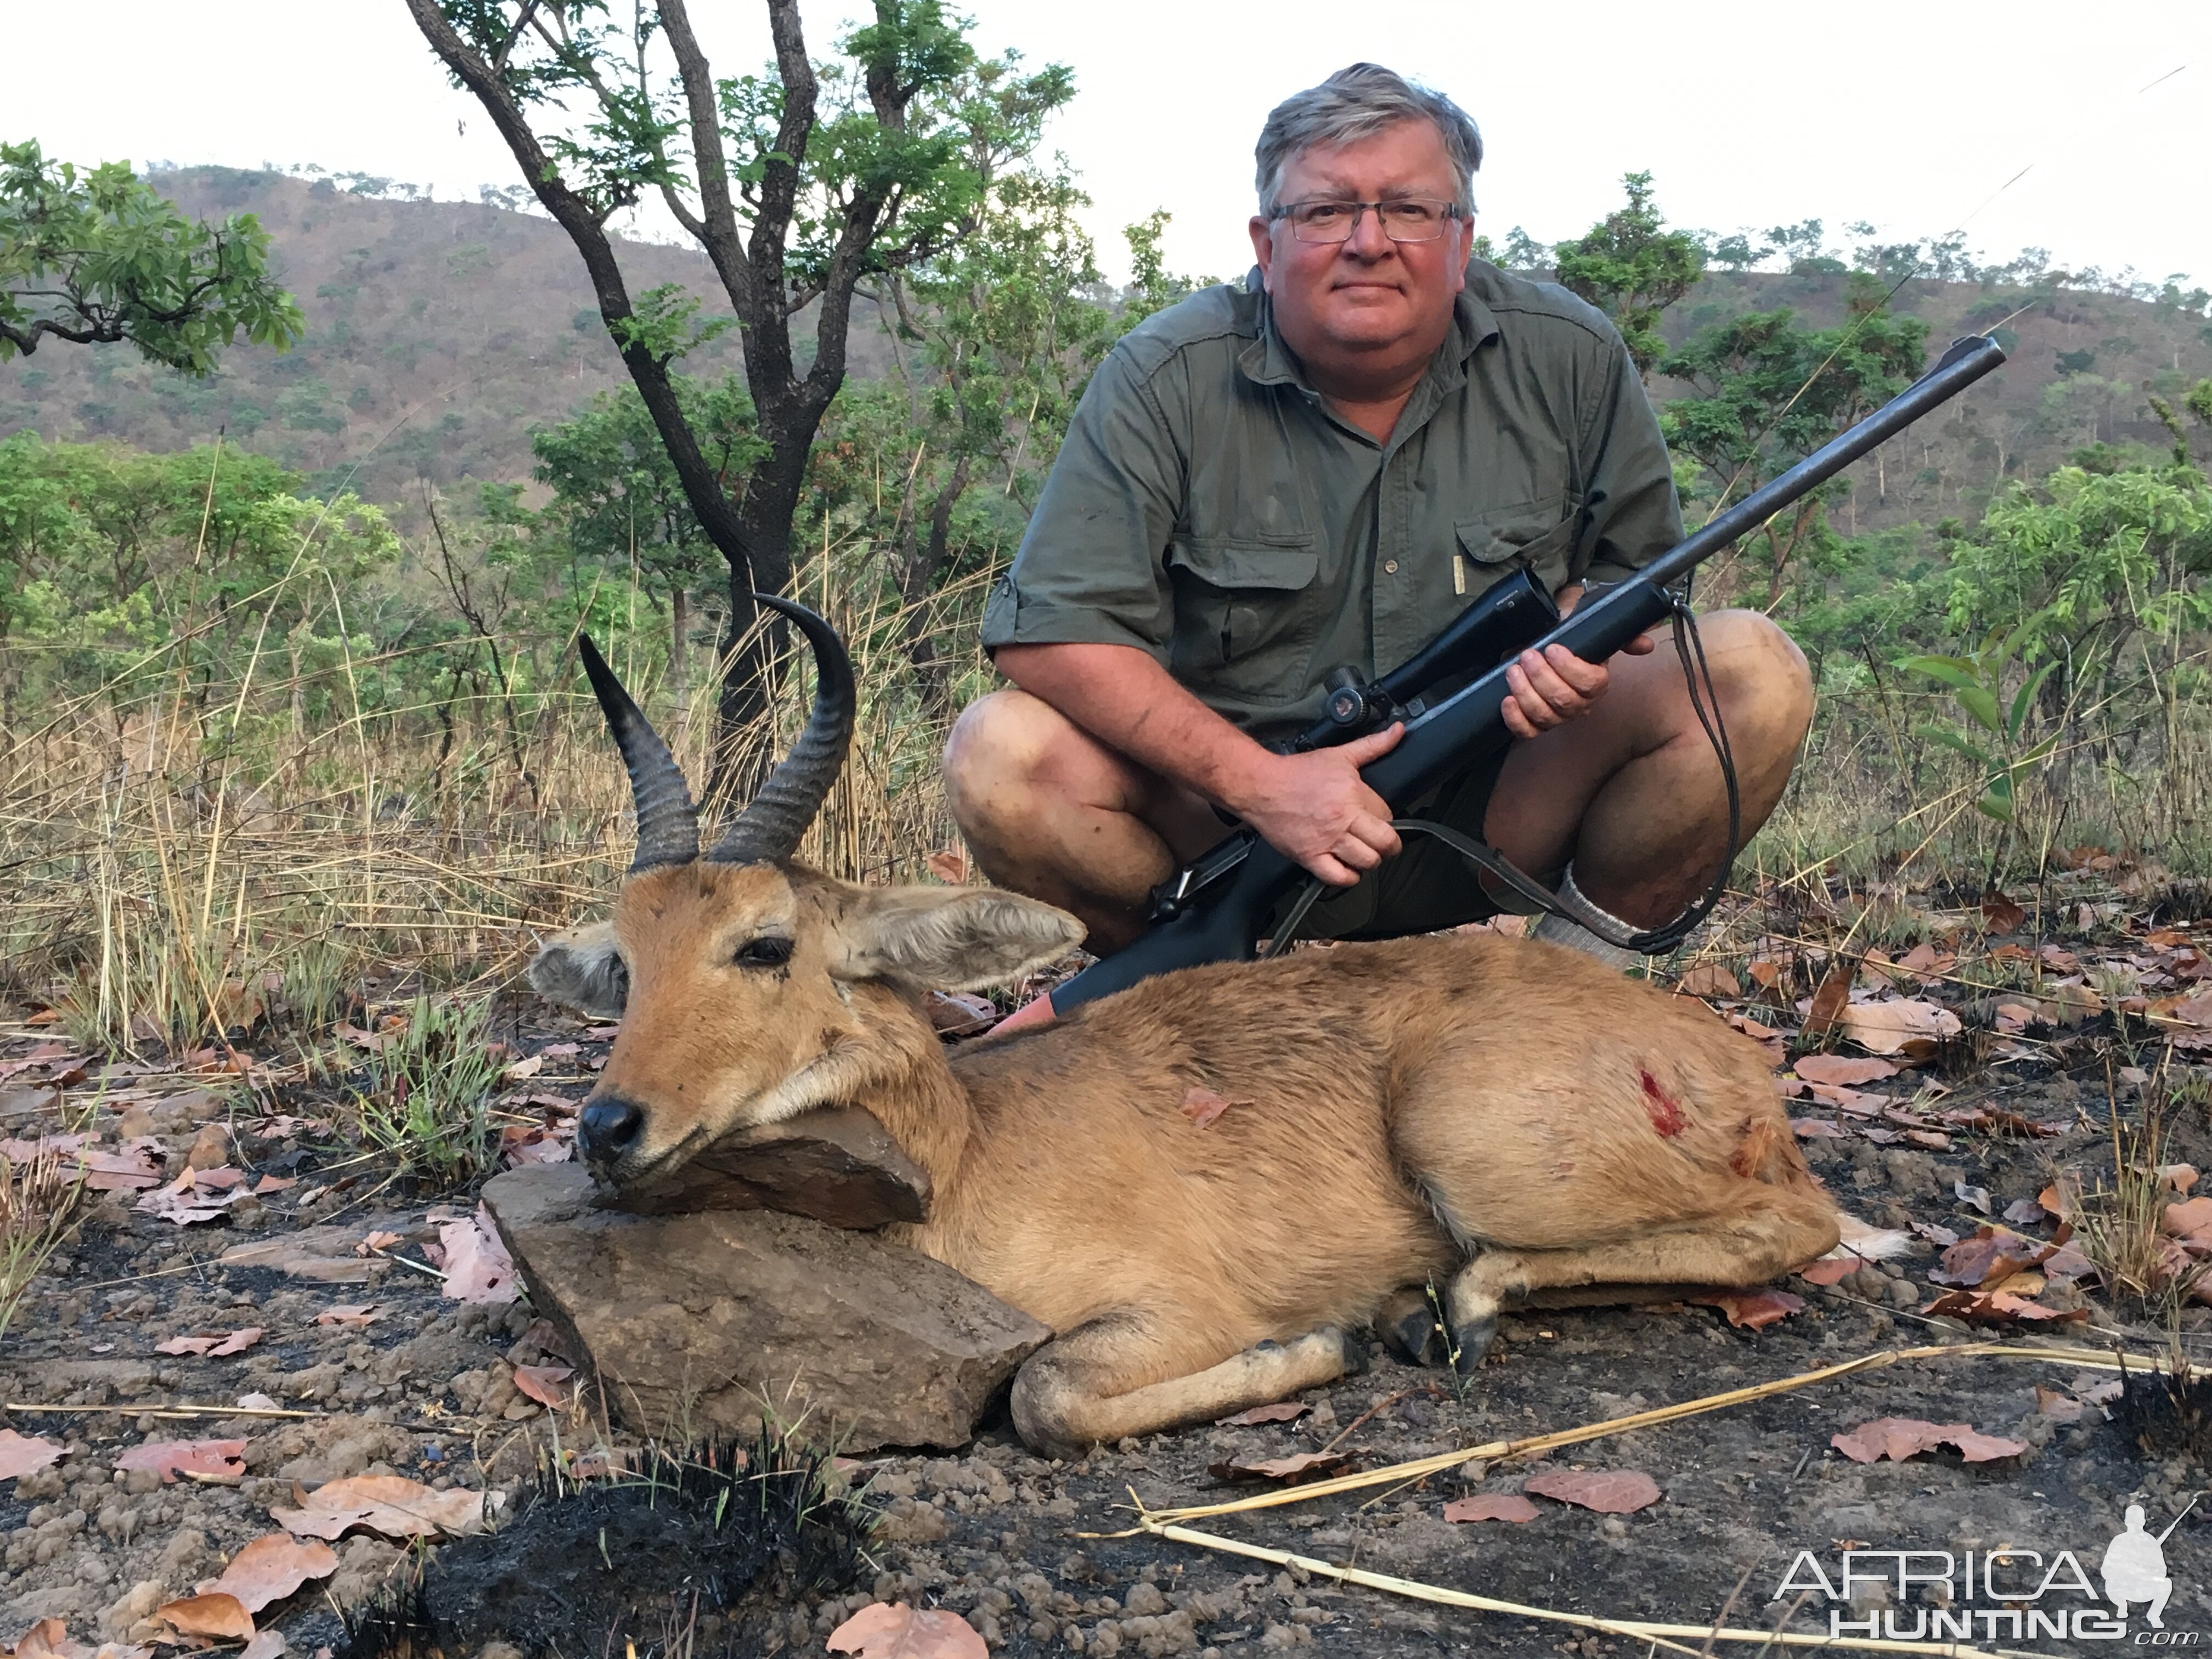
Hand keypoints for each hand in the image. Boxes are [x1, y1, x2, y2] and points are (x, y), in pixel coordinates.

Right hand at [1224, 723, 1404, 886]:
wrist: (1261, 786)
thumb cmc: (1298, 772)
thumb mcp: (1339, 755)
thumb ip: (1372, 745)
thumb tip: (1398, 731)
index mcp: (1352, 794)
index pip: (1388, 814)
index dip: (1385, 816)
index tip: (1377, 817)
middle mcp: (1342, 819)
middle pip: (1385, 842)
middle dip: (1389, 844)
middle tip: (1381, 841)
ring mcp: (1326, 840)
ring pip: (1366, 861)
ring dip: (1370, 859)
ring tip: (1363, 852)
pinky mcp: (1310, 857)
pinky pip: (1339, 877)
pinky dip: (1348, 876)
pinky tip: (1347, 867)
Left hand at [1500, 630, 1654, 739]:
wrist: (1542, 650)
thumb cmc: (1568, 640)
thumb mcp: (1593, 630)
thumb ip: (1622, 636)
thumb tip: (1646, 644)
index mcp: (1596, 683)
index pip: (1590, 684)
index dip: (1569, 668)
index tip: (1552, 648)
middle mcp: (1579, 705)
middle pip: (1564, 700)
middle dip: (1542, 677)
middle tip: (1528, 655)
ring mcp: (1556, 718)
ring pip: (1544, 715)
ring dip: (1525, 692)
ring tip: (1513, 670)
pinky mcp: (1534, 726)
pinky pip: (1527, 732)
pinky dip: (1515, 719)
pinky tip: (1507, 700)